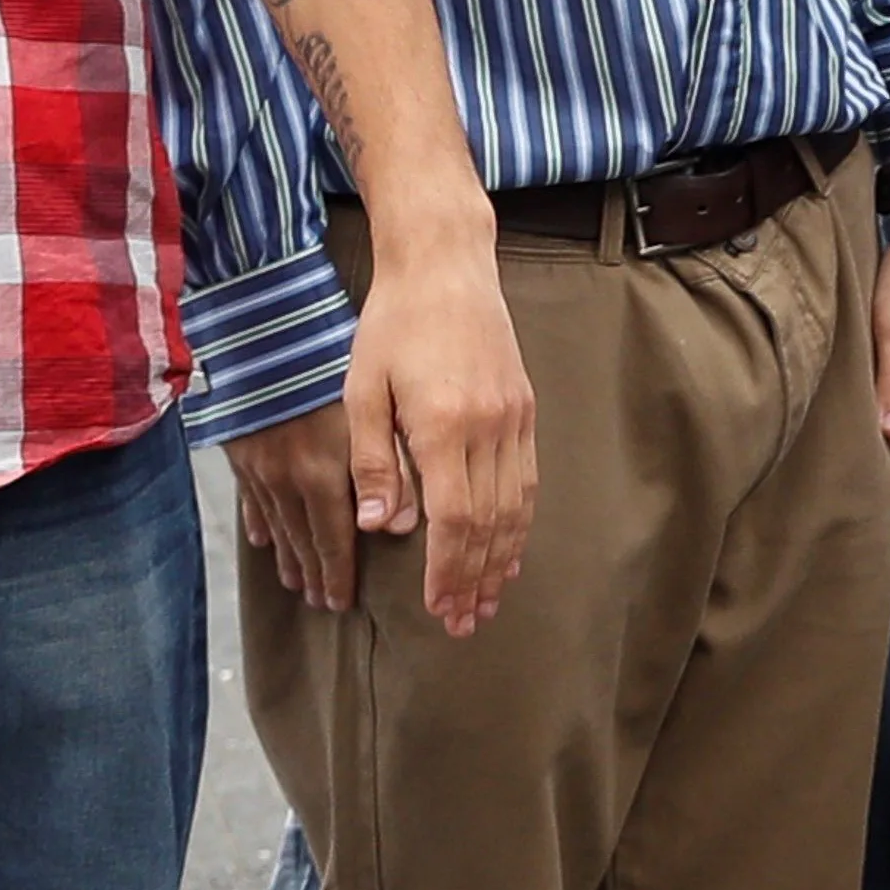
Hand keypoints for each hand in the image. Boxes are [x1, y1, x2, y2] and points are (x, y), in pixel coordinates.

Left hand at [232, 235, 535, 635]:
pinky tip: (509, 545)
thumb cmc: (392, 325)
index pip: (454, 519)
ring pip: (516, 506)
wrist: (446, 267)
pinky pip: (527, 479)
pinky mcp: (524, 408)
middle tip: (465, 623)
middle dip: (476, 579)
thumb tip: (377, 525)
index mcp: (444, 426)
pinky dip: (519, 521)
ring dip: (503, 558)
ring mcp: (514, 418)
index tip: (438, 609)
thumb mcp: (362, 389)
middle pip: (490, 523)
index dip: (447, 570)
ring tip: (490, 598)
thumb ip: (370, 460)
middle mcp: (489, 427)